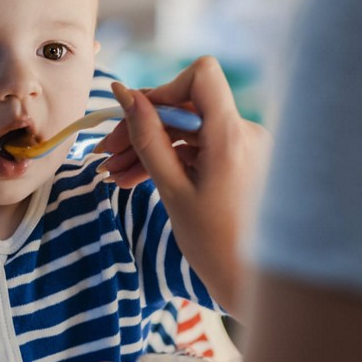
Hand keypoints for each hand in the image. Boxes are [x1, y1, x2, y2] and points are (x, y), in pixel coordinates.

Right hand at [95, 57, 271, 313]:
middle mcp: (246, 133)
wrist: (256, 286)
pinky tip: (136, 180)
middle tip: (105, 154)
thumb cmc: (216, 245)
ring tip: (113, 175)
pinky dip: (170, 160)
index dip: (164, 89)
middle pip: (187, 106)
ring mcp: (246, 148)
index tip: (134, 118)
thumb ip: (148, 138)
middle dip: (143, 127)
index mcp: (232, 135)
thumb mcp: (172, 190)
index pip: (202, 75)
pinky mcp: (242, 163)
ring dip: (149, 148)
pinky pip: (199, 149)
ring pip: (188, 131)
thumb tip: (124, 94)